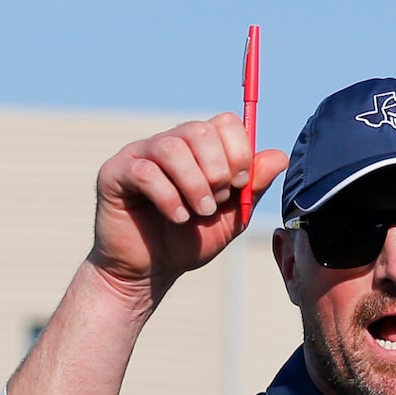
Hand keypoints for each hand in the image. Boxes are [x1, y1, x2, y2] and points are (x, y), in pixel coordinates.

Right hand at [89, 116, 289, 303]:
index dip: (239, 152)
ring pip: (173, 148)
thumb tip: (280, 156)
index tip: (239, 185)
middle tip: (215, 203)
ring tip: (198, 212)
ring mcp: (140, 155)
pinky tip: (176, 217)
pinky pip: (146, 171)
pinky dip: (168, 197)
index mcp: (198, 149)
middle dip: (217, 170)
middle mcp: (169, 144)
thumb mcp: (231, 217)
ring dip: (194, 184)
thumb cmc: (187, 242)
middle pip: (200, 130)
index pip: (225, 122)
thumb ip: (253, 188)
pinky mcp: (115, 173)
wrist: (149, 272)